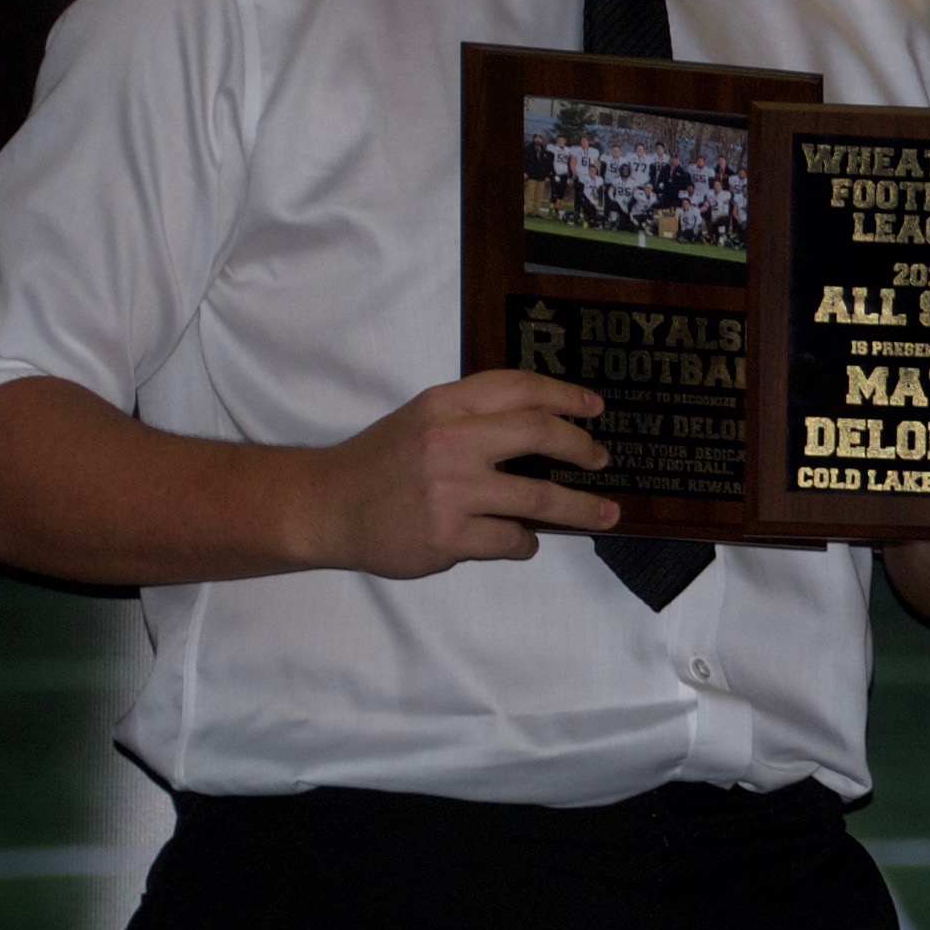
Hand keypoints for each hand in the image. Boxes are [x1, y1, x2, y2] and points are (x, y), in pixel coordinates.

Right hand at [293, 370, 620, 576]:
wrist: (325, 507)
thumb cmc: (380, 462)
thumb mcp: (422, 418)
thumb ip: (473, 415)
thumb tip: (543, 425)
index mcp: (445, 404)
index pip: (519, 387)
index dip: (565, 395)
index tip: (595, 407)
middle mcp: (451, 441)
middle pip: (540, 434)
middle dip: (581, 447)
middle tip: (602, 459)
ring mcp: (451, 491)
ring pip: (539, 498)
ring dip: (580, 509)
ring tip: (604, 514)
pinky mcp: (448, 536)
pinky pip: (511, 539)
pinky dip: (525, 542)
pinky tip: (524, 541)